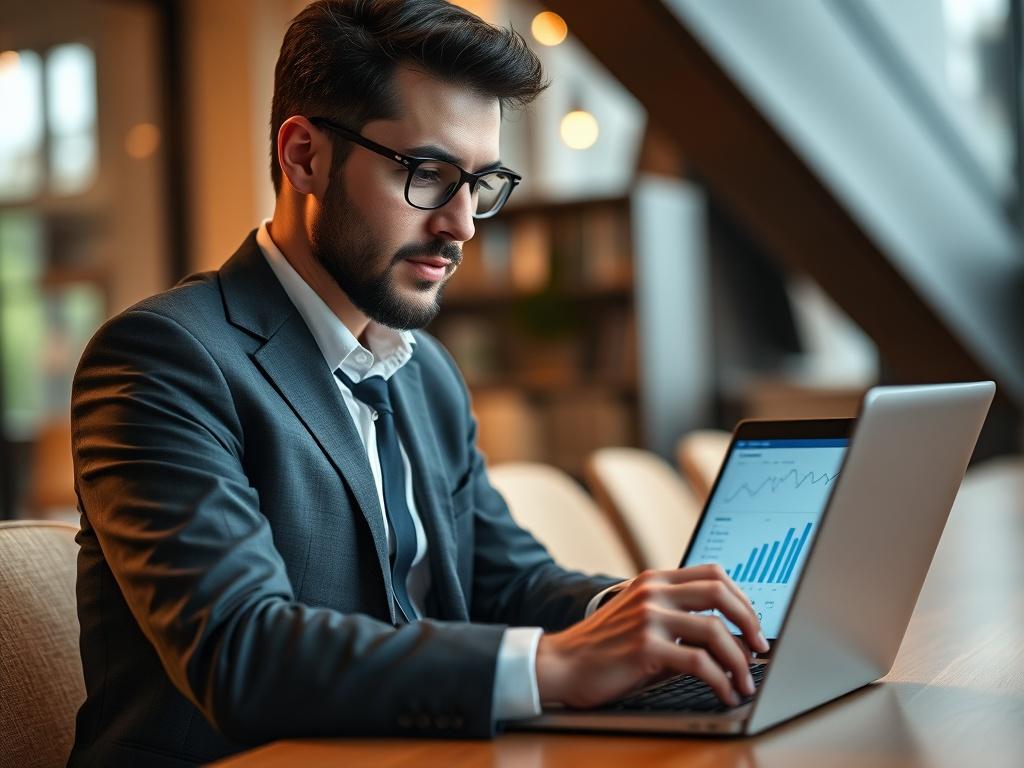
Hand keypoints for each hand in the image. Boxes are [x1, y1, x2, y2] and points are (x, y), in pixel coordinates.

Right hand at [535, 565, 768, 708]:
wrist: (561, 664)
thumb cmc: (605, 648)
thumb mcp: (641, 619)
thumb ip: (676, 617)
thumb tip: (728, 637)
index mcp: (654, 580)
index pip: (713, 573)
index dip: (742, 598)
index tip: (753, 625)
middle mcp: (653, 591)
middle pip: (720, 593)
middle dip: (750, 622)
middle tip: (761, 648)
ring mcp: (649, 617)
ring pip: (715, 630)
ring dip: (740, 660)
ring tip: (745, 682)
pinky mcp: (645, 647)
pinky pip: (699, 662)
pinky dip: (721, 680)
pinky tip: (725, 692)